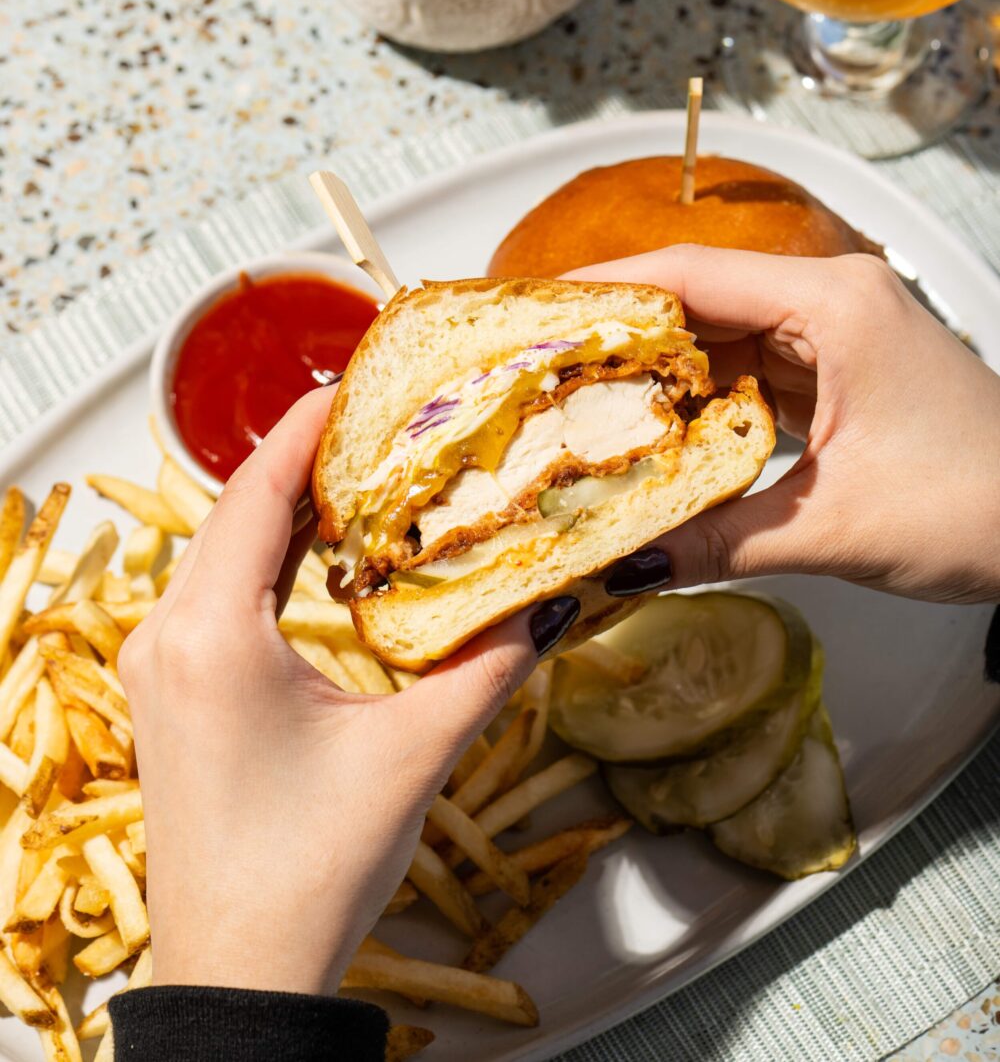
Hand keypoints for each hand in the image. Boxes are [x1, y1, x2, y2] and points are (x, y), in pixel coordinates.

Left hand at [118, 388, 541, 995]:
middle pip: (237, 511)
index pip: (257, 491)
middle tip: (381, 422)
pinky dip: (270, 560)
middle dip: (306, 461)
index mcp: (211, 632)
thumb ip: (488, 668)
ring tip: (364, 475)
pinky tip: (323, 554)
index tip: (355, 381)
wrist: (240, 975)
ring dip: (289, 512)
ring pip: (224, 551)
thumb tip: (550, 603)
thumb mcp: (412, 756)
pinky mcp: (172, 692)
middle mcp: (167, 635)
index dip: (306, 427)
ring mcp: (159, 665)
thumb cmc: (309, 872)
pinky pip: (217, 593)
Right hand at [570, 247, 999, 604]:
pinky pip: (754, 376)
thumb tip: (622, 564)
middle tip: (540, 372)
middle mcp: (833, 302)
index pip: (691, 274)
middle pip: (699, 301)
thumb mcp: (835, 528)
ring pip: (723, 341)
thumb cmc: (982, 505)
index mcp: (834, 304)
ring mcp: (840, 337)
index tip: (536, 310)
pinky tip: (656, 437)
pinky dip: (705, 406)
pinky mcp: (845, 375)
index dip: (605, 289)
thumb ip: (719, 541)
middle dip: (621, 339)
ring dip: (660, 378)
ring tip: (579, 409)